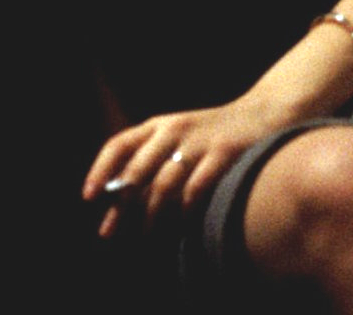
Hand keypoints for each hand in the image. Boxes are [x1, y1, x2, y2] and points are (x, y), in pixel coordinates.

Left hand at [82, 101, 280, 236]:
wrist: (264, 114)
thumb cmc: (213, 134)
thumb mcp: (178, 134)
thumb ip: (152, 157)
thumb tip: (121, 194)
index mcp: (157, 126)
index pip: (118, 145)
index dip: (100, 170)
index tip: (88, 197)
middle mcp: (173, 130)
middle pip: (137, 171)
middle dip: (120, 204)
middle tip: (109, 230)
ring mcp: (199, 141)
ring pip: (164, 184)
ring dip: (151, 214)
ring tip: (145, 237)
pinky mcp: (225, 153)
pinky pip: (198, 187)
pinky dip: (186, 210)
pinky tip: (181, 227)